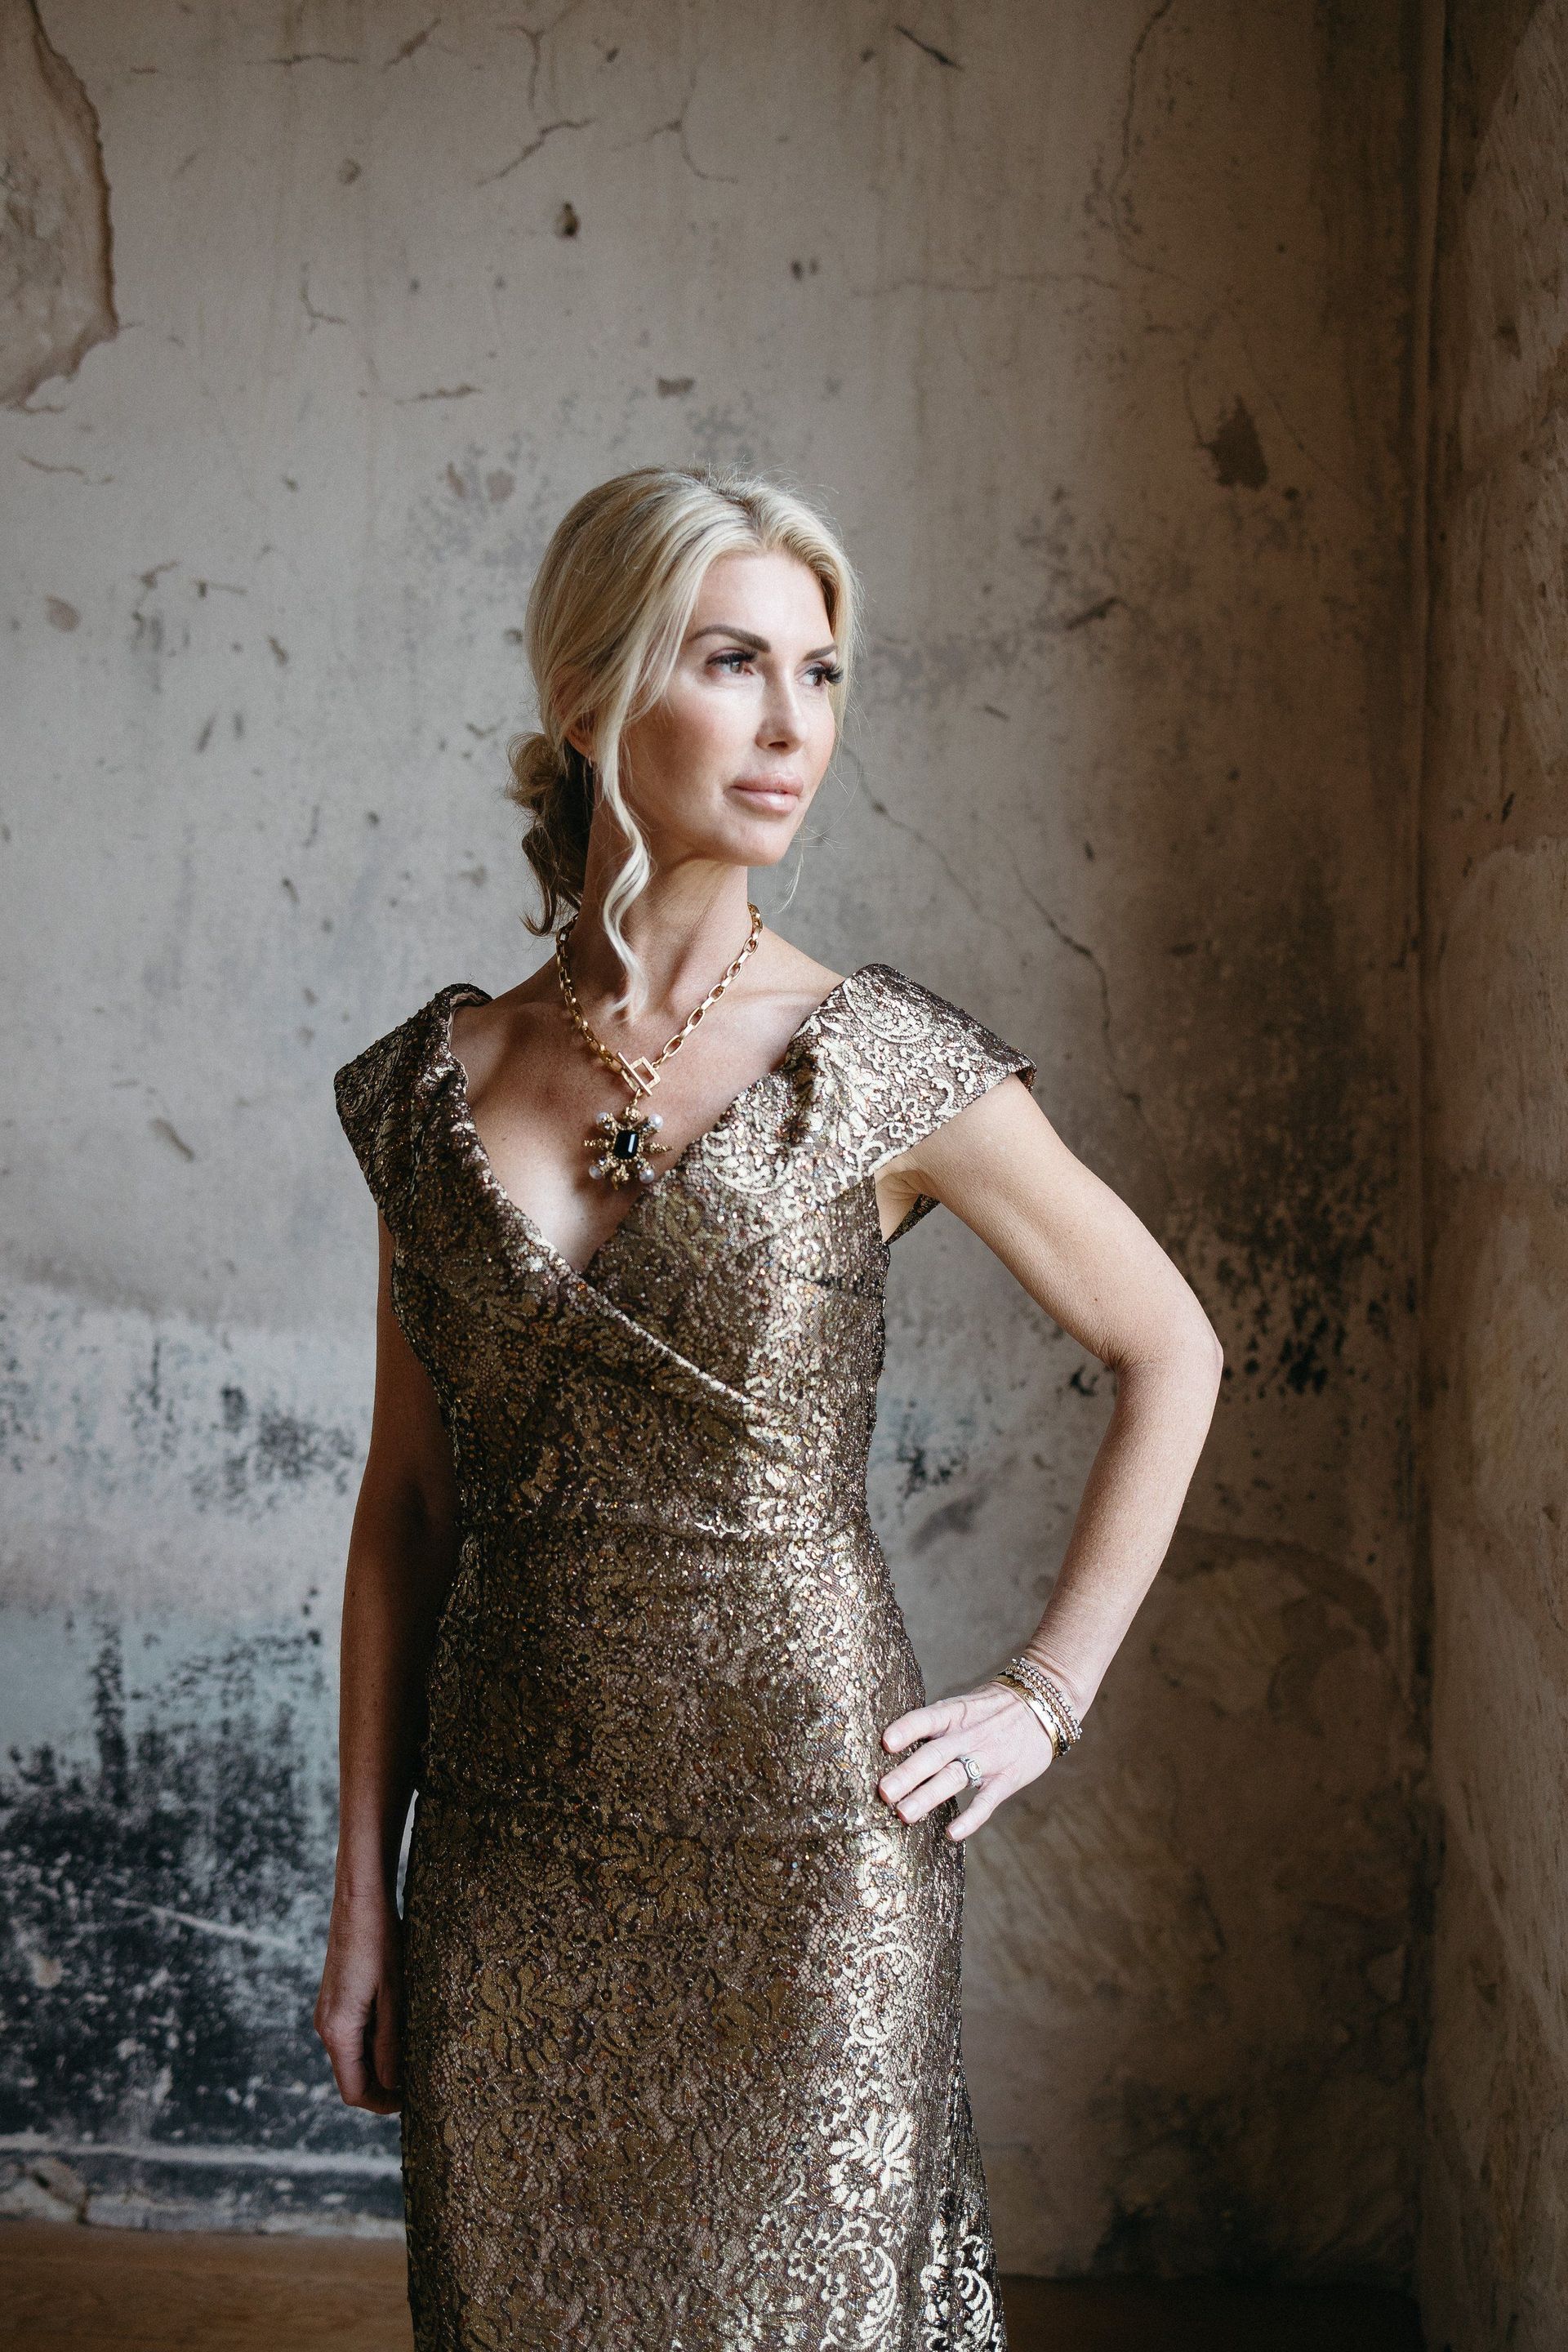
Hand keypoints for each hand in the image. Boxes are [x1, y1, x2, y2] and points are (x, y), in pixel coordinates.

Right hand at [314, 1892, 404, 2113]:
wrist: (360, 1901)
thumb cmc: (380, 1944)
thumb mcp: (394, 1996)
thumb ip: (390, 2044)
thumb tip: (391, 2085)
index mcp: (338, 2032)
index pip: (354, 2091)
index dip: (383, 2104)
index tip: (412, 2100)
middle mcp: (326, 2026)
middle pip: (351, 2076)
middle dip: (382, 2085)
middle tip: (419, 2080)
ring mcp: (328, 2012)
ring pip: (352, 2055)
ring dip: (379, 2063)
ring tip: (413, 2053)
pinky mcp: (335, 1999)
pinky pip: (351, 2034)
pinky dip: (372, 2041)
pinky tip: (398, 2027)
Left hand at [877, 1680, 1055, 1841]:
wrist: (1045, 1704)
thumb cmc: (993, 1708)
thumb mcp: (965, 1704)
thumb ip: (936, 1723)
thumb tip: (892, 1742)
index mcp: (956, 1713)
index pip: (928, 1718)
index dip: (907, 1729)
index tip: (886, 1743)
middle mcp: (969, 1735)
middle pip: (935, 1754)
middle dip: (908, 1774)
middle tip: (884, 1793)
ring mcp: (989, 1757)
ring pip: (955, 1777)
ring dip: (929, 1796)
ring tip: (904, 1814)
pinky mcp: (1007, 1778)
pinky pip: (987, 1800)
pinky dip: (971, 1818)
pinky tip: (952, 1833)